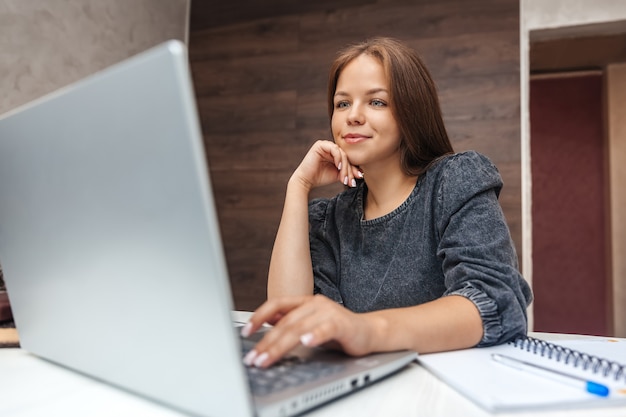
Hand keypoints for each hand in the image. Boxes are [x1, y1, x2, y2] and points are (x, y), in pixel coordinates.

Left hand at [240, 295, 375, 367]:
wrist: (369, 332)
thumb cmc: (338, 330)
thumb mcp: (310, 323)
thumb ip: (291, 321)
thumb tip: (266, 321)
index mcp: (305, 302)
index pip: (277, 304)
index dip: (259, 316)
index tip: (245, 332)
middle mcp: (315, 304)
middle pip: (285, 323)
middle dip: (266, 342)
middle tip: (254, 358)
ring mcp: (328, 312)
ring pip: (299, 328)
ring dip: (281, 346)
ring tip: (268, 358)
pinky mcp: (342, 324)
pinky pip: (325, 329)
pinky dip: (314, 335)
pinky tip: (305, 342)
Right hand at [292, 140, 362, 190]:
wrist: (306, 181)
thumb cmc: (320, 177)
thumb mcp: (338, 174)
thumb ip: (348, 171)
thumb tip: (362, 173)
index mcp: (335, 153)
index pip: (348, 159)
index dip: (353, 169)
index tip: (357, 179)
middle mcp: (331, 148)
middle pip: (347, 156)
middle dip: (350, 169)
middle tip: (350, 180)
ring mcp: (326, 145)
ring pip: (342, 154)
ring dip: (345, 166)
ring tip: (343, 177)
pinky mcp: (320, 145)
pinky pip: (334, 149)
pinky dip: (338, 158)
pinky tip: (338, 167)